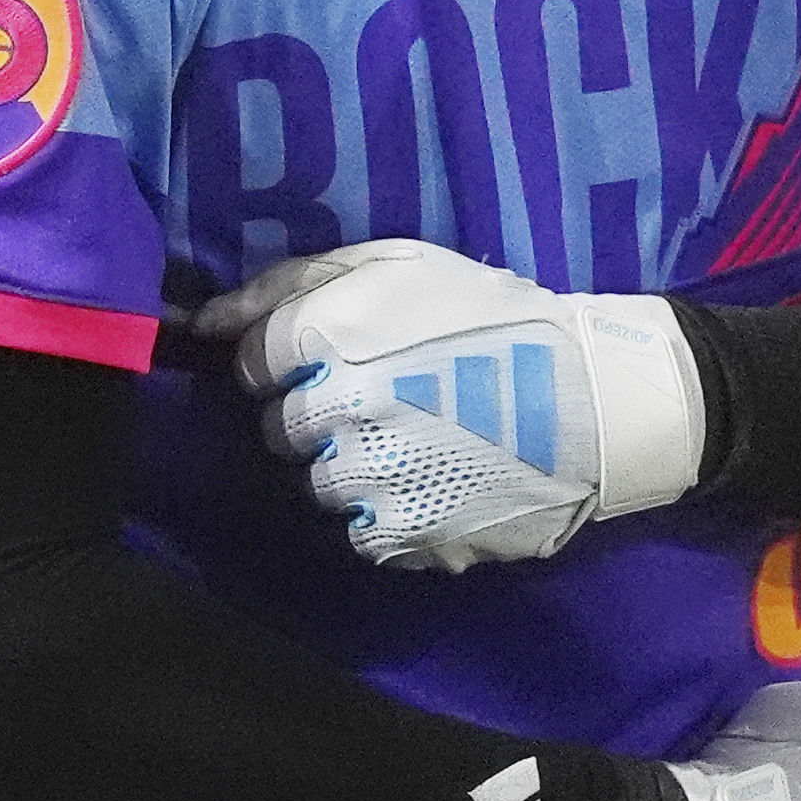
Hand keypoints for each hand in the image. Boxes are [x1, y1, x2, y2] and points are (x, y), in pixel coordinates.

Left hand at [204, 238, 707, 569]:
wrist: (596, 400)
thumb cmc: (493, 317)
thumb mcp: (399, 263)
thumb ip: (291, 282)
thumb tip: (203, 319)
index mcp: (329, 336)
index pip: (254, 361)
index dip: (290, 358)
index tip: (339, 355)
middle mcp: (335, 412)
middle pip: (280, 428)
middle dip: (318, 413)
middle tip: (385, 397)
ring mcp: (367, 482)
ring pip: (316, 484)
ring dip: (350, 465)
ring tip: (416, 440)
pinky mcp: (402, 536)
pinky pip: (360, 530)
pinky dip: (388, 510)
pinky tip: (436, 477)